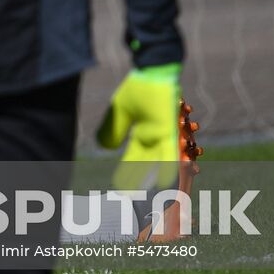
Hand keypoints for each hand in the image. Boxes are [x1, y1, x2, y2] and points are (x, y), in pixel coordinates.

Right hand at [96, 64, 183, 191]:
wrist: (153, 71)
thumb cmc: (138, 88)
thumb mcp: (119, 111)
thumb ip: (112, 129)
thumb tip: (104, 148)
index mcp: (142, 135)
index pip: (134, 161)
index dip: (128, 176)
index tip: (122, 191)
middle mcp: (154, 139)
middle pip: (147, 167)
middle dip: (141, 184)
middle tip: (136, 202)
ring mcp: (163, 135)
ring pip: (160, 164)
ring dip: (156, 181)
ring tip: (154, 200)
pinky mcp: (169, 129)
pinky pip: (169, 151)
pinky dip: (167, 166)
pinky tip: (166, 181)